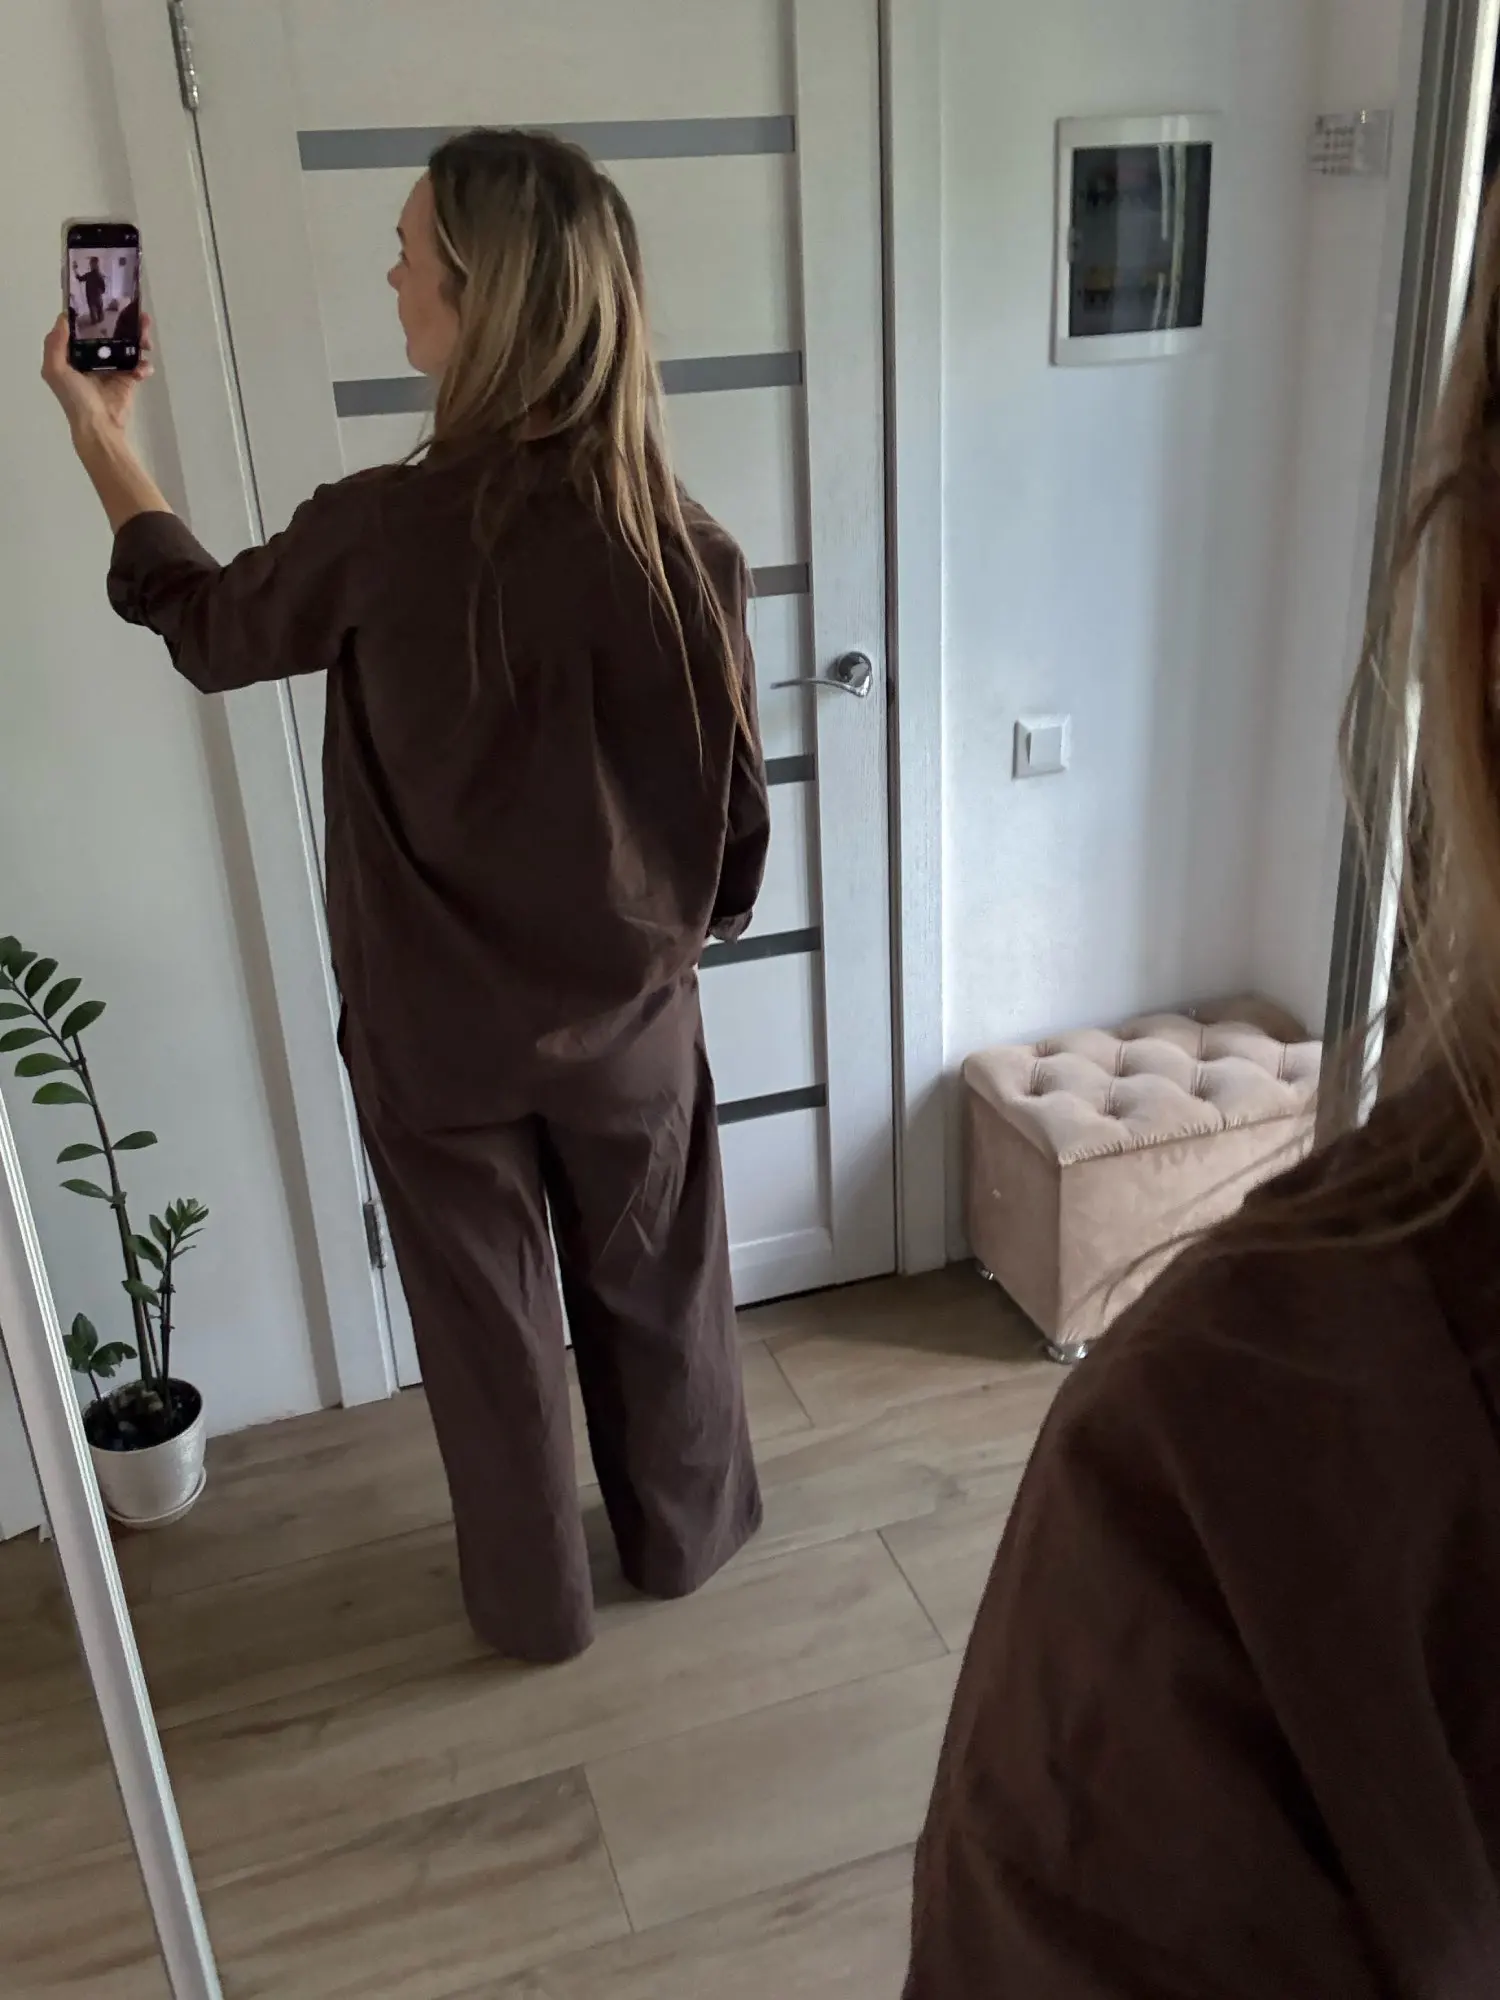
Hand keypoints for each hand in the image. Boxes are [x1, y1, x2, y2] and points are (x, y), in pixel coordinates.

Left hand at [41, 311, 153, 439]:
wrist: (98, 426)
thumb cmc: (74, 398)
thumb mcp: (55, 370)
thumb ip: (55, 343)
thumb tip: (63, 318)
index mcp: (74, 352)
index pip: (85, 327)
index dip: (95, 314)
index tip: (107, 302)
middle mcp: (93, 356)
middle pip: (111, 332)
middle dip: (125, 324)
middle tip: (139, 318)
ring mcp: (112, 367)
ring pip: (128, 346)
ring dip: (140, 340)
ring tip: (147, 341)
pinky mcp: (128, 379)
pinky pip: (138, 366)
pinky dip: (144, 366)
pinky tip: (143, 370)